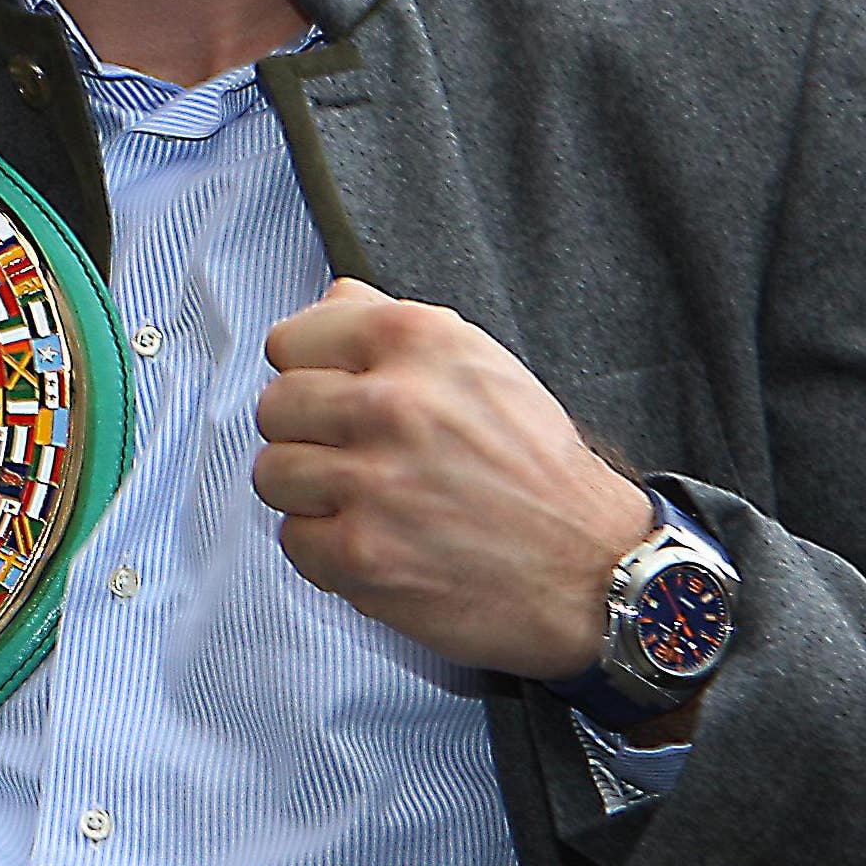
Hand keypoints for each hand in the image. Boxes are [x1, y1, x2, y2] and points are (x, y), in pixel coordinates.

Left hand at [253, 279, 653, 678]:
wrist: (592, 567)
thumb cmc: (535, 466)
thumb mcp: (482, 364)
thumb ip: (393, 325)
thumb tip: (330, 298)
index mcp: (417, 341)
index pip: (290, 341)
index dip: (307, 373)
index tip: (332, 395)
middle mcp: (391, 403)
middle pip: (273, 408)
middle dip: (305, 434)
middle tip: (353, 456)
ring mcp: (372, 482)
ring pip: (272, 474)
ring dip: (311, 494)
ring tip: (367, 501)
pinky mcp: (363, 555)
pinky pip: (294, 541)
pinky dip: (327, 550)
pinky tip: (379, 543)